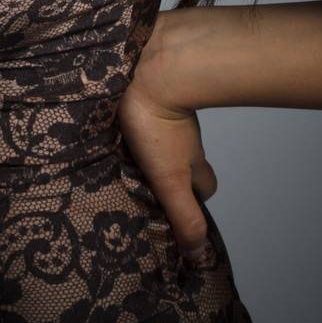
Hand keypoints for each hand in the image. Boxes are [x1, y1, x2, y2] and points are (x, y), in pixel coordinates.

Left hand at [116, 76, 217, 265]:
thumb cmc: (156, 125)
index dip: (197, 201)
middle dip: (176, 173)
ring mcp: (169, 112)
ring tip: (123, 158)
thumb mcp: (169, 180)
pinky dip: (138, 121)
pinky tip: (116, 127)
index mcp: (192, 159)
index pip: (205, 187)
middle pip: (190, 160)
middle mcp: (185, 137)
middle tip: (147, 185)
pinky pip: (148, 111)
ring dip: (153, 147)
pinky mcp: (148, 92)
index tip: (178, 212)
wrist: (149, 69)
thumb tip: (198, 254)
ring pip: (168, 136)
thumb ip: (184, 215)